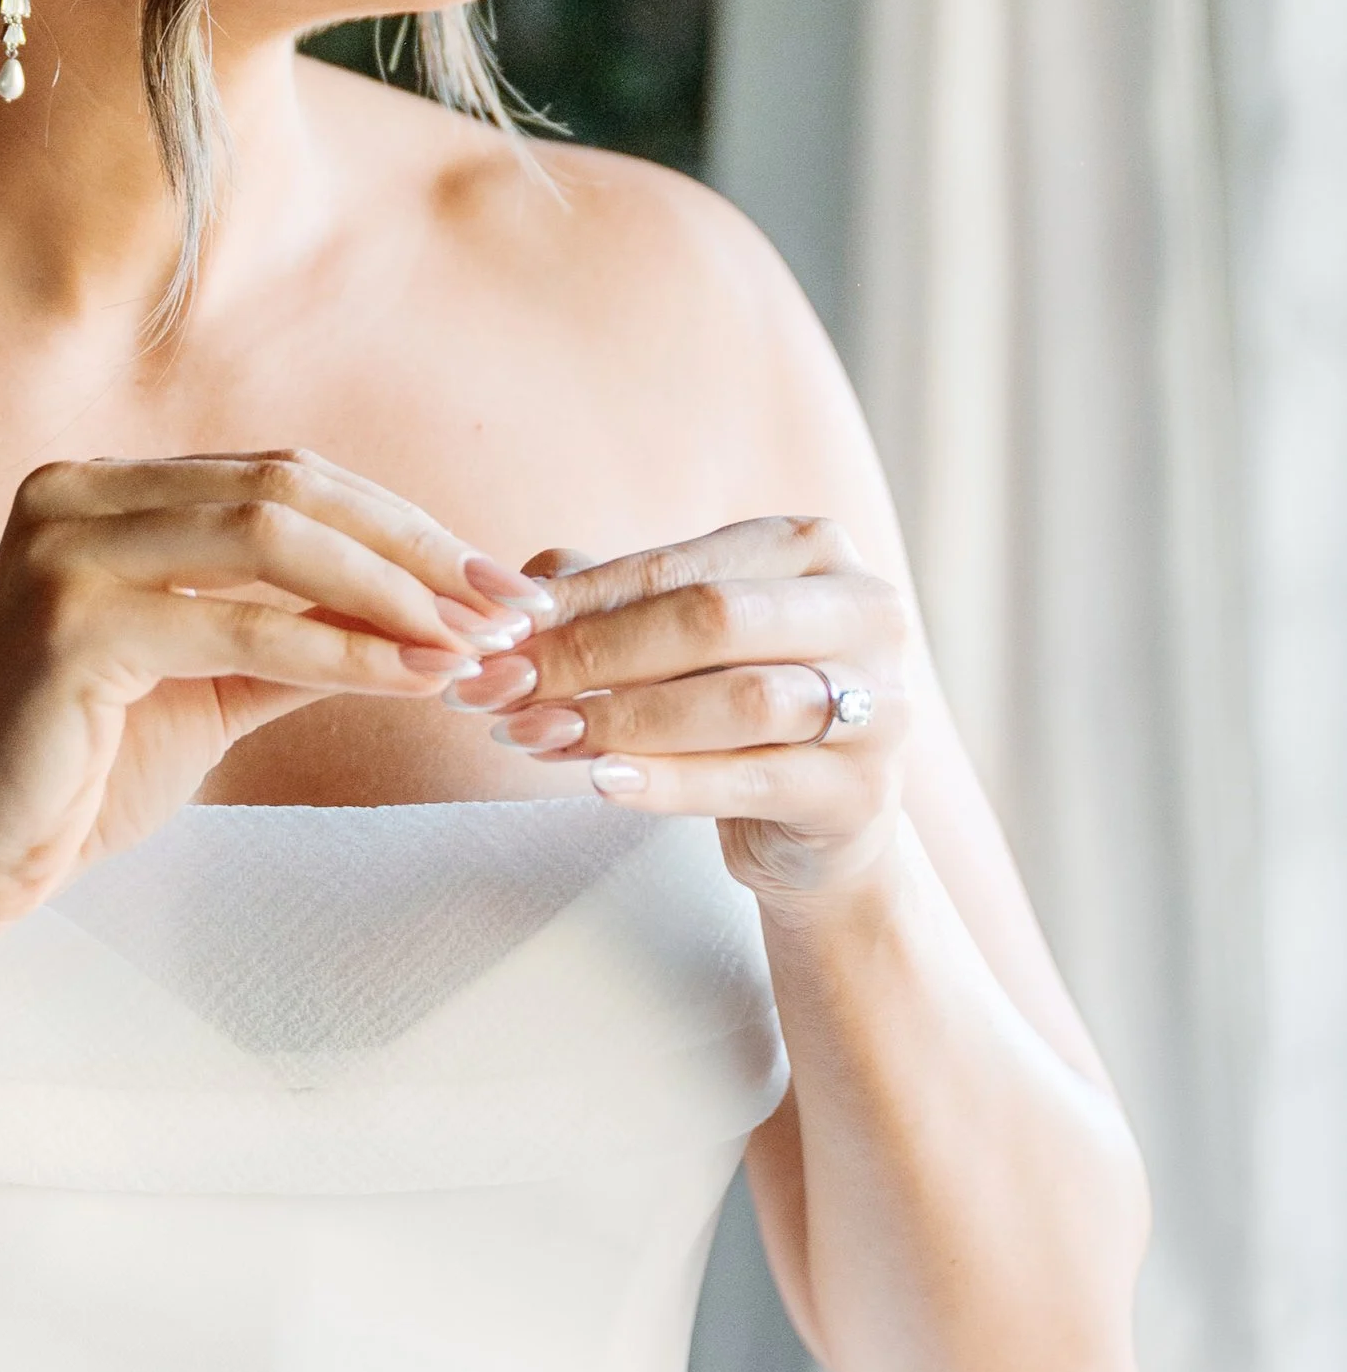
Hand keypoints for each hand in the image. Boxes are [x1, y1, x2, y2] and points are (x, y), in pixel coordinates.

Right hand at [0, 452, 531, 936]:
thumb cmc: (72, 775)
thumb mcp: (202, 683)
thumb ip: (292, 634)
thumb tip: (429, 619)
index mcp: (98, 490)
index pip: (281, 480)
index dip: (399, 525)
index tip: (492, 582)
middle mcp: (72, 492)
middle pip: (289, 491)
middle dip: (417, 548)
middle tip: (512, 606)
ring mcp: (63, 548)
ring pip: (274, 539)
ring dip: (394, 592)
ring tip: (476, 644)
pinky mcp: (69, 622)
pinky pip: (243, 626)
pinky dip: (343, 650)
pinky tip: (415, 677)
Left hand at [453, 517, 909, 905]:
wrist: (815, 822)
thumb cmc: (731, 702)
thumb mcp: (673, 640)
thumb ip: (599, 602)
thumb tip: (498, 592)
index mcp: (814, 548)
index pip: (678, 566)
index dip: (578, 600)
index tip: (491, 632)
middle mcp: (865, 611)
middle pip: (712, 621)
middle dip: (591, 656)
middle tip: (499, 688)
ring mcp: (880, 703)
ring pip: (741, 700)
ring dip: (622, 719)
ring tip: (532, 736)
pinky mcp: (863, 791)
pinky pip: (755, 781)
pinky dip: (672, 781)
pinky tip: (602, 782)